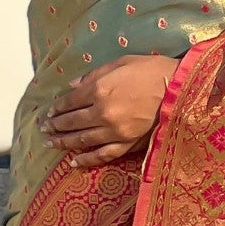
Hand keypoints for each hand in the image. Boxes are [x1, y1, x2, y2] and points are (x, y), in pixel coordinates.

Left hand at [42, 55, 175, 168]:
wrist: (180, 89)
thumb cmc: (152, 70)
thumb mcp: (121, 63)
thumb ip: (94, 75)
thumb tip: (73, 86)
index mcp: (99, 90)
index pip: (70, 101)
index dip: (57, 107)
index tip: (49, 111)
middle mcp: (102, 113)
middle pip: (72, 122)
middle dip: (55, 125)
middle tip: (44, 128)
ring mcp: (114, 131)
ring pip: (82, 140)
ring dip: (63, 142)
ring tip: (50, 144)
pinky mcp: (127, 144)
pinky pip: (102, 155)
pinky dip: (86, 160)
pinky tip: (73, 162)